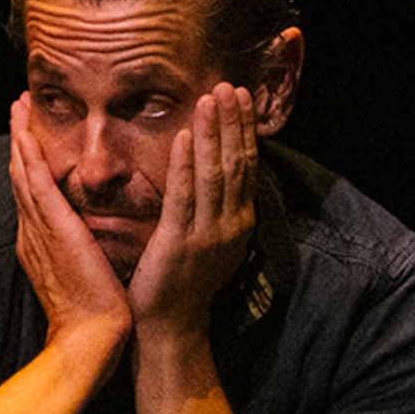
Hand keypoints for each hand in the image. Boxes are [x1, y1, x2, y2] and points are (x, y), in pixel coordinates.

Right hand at [9, 98, 132, 352]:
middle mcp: (32, 233)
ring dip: (20, 137)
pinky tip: (25, 130)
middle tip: (17, 108)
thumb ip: (85, 255)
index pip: (33, 196)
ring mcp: (37, 228)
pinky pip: (34, 181)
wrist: (90, 335)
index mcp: (40, 245)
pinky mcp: (51, 226)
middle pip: (20, 177)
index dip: (28, 165)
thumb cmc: (95, 316)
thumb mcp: (87, 277)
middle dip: (19, 142)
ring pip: (23, 172)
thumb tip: (95, 241)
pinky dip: (28, 154)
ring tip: (18, 107)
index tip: (31, 139)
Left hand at [128, 86, 257, 341]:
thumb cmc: (179, 283)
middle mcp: (230, 225)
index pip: (245, 165)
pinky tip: (182, 136)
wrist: (169, 328)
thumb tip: (209, 170)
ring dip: (213, 132)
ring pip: (215, 173)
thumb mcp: (206, 240)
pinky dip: (185, 163)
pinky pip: (185, 196)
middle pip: (236, 162)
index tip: (239, 97)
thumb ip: (211, 207)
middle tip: (229, 85)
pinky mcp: (180, 242)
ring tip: (211, 98)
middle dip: (233, 121)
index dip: (243, 129)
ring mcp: (208, 234)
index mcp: (238, 222)